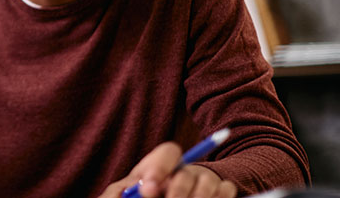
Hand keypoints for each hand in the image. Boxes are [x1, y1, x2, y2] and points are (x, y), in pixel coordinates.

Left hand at [98, 142, 236, 197]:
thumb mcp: (124, 194)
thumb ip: (120, 191)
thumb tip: (131, 191)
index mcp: (160, 167)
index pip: (168, 152)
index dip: (159, 168)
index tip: (148, 189)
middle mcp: (185, 170)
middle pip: (186, 174)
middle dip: (176, 193)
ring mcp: (206, 181)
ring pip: (208, 184)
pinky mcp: (222, 191)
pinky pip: (227, 190)